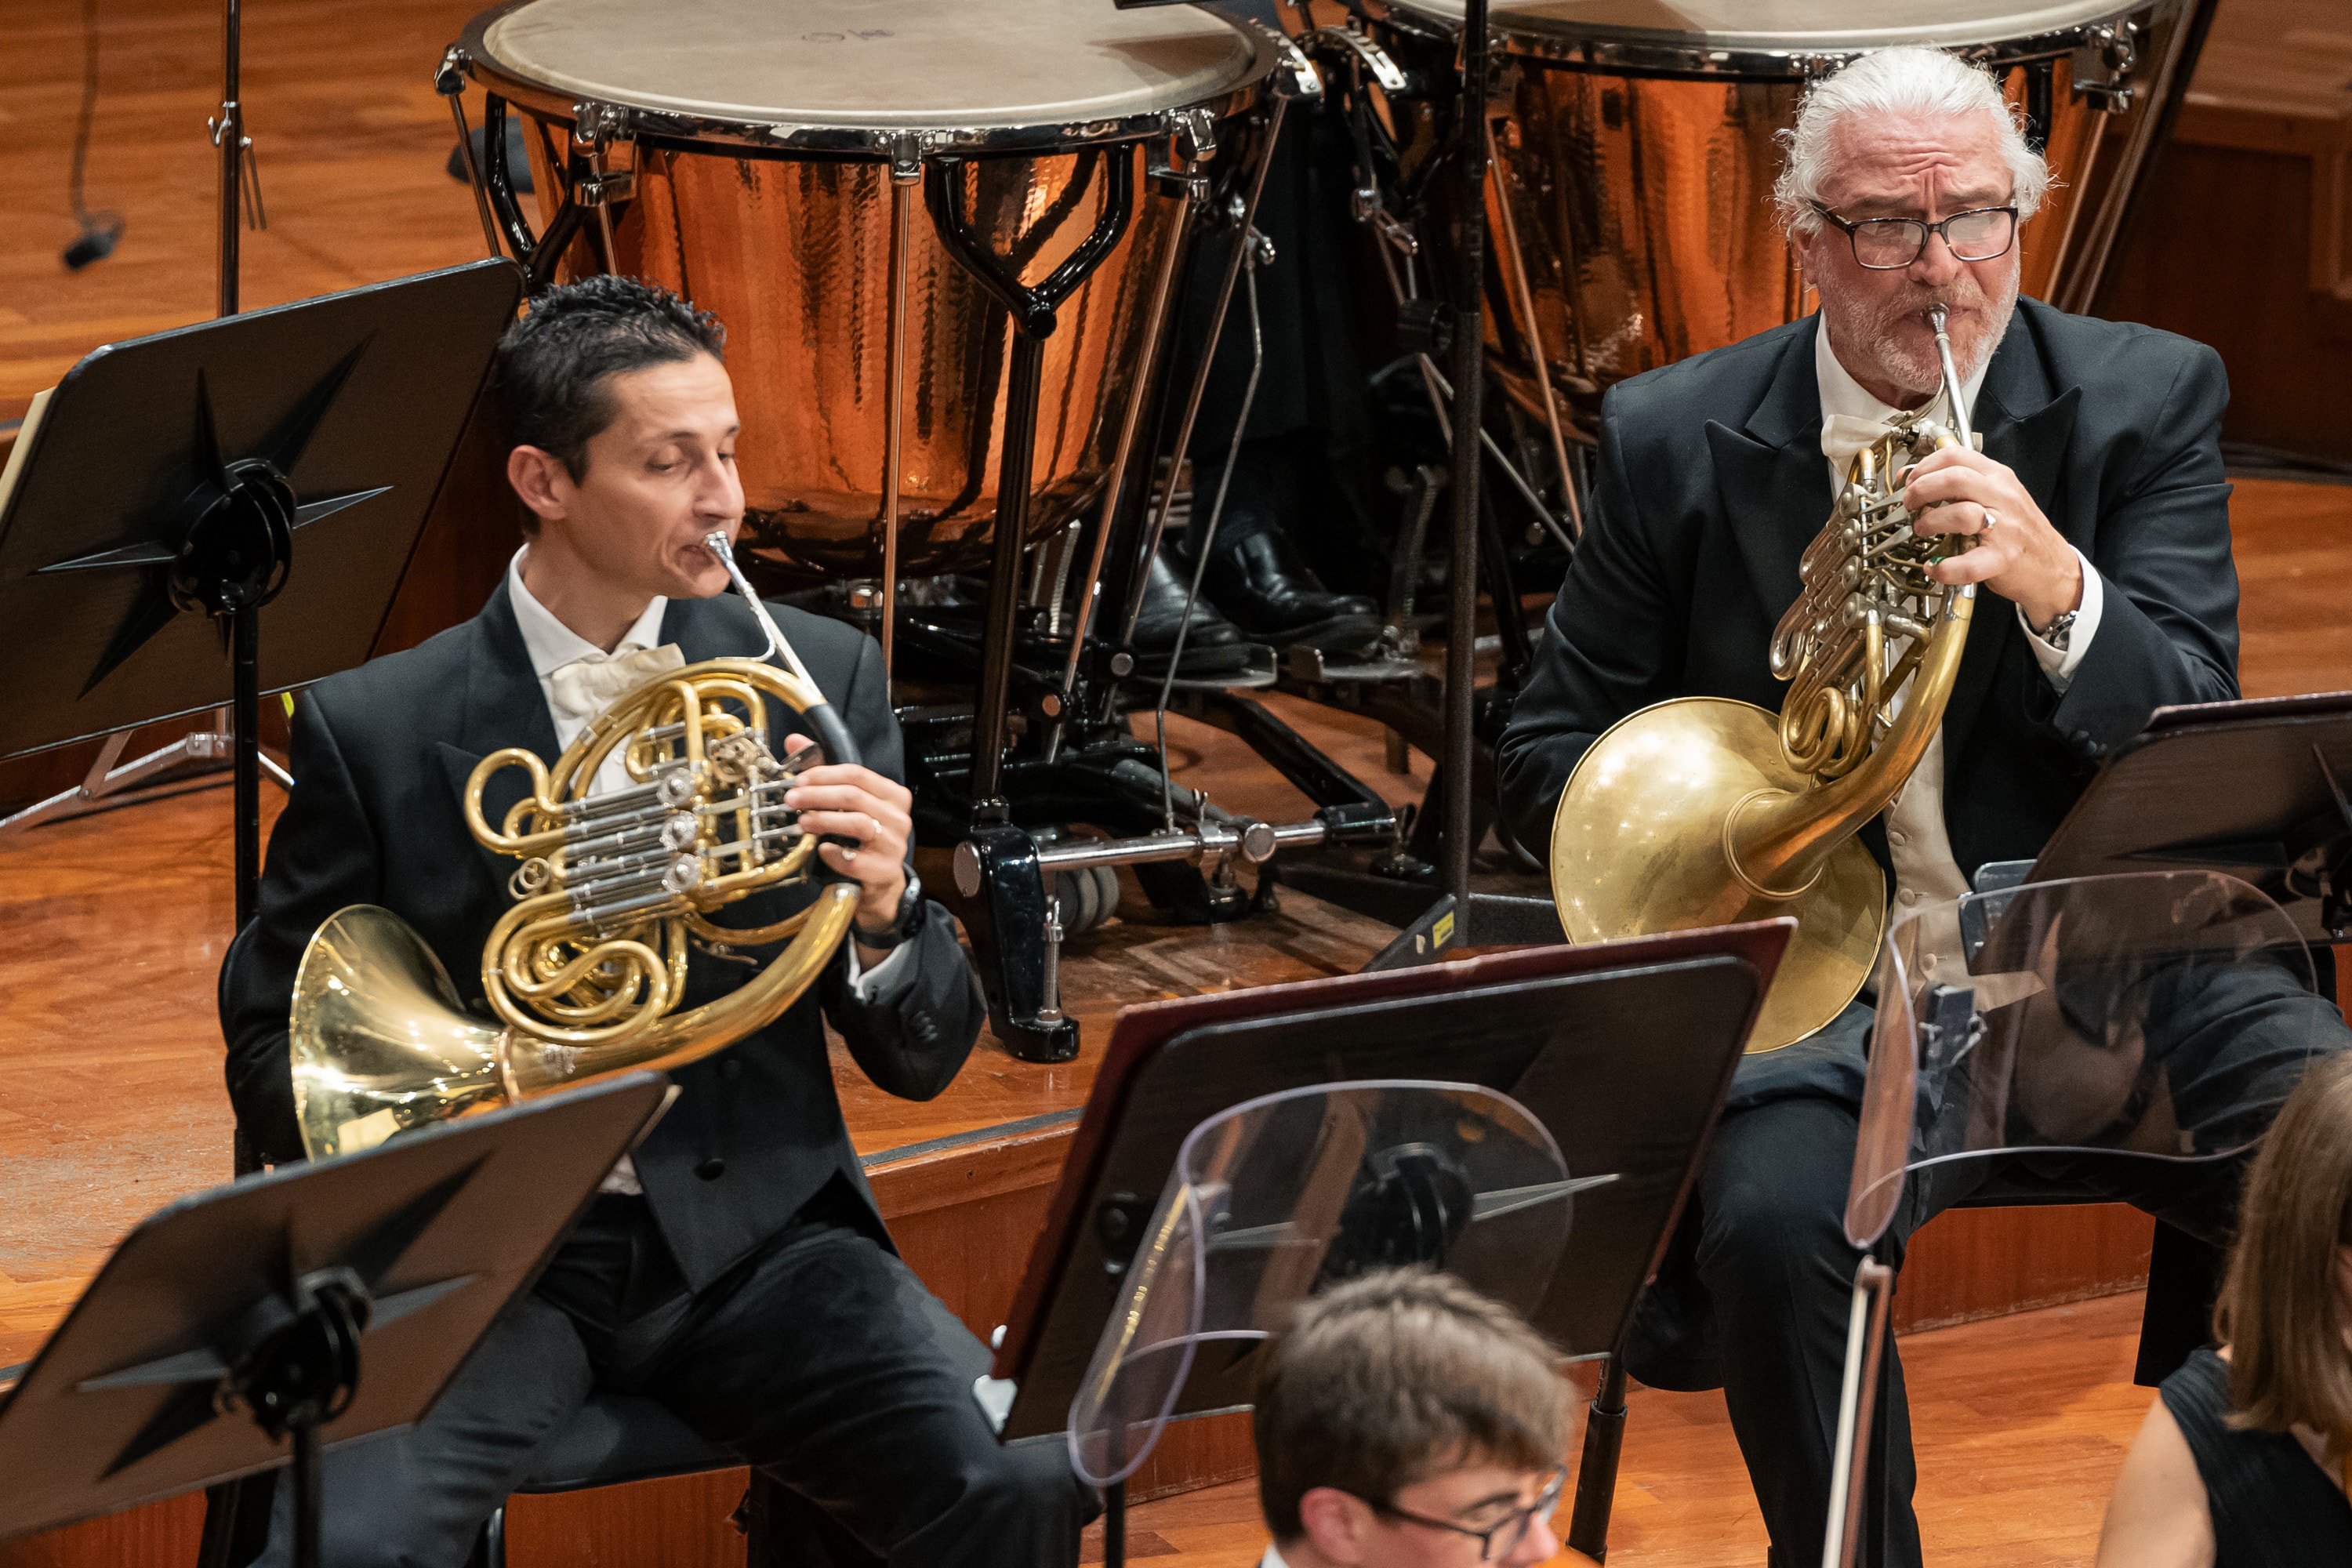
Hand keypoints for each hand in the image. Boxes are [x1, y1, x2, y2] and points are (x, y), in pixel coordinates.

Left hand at [779, 735, 911, 935]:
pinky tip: (822, 850)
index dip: (824, 774)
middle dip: (818, 795)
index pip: (858, 774)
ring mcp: (894, 845)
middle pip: (855, 796)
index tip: (798, 780)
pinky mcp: (885, 871)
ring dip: (824, 820)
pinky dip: (836, 854)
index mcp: (892, 795)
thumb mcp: (847, 805)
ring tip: (801, 822)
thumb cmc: (861, 840)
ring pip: (858, 823)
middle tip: (791, 800)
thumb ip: (824, 773)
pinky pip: (857, 860)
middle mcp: (898, 817)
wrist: (879, 885)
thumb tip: (794, 741)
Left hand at [1900, 446, 2081, 629]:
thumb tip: (1912, 478)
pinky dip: (1944, 567)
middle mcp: (2003, 497)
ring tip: (1922, 530)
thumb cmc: (2017, 531)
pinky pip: (1968, 563)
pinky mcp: (2003, 558)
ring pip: (1960, 514)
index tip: (1909, 480)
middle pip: (1954, 479)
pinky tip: (1934, 567)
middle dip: (1921, 490)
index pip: (1956, 456)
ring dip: (1930, 522)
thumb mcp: (1994, 495)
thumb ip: (1960, 485)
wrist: (2052, 566)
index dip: (1924, 466)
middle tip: (1910, 505)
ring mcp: (2005, 528)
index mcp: (1998, 477)